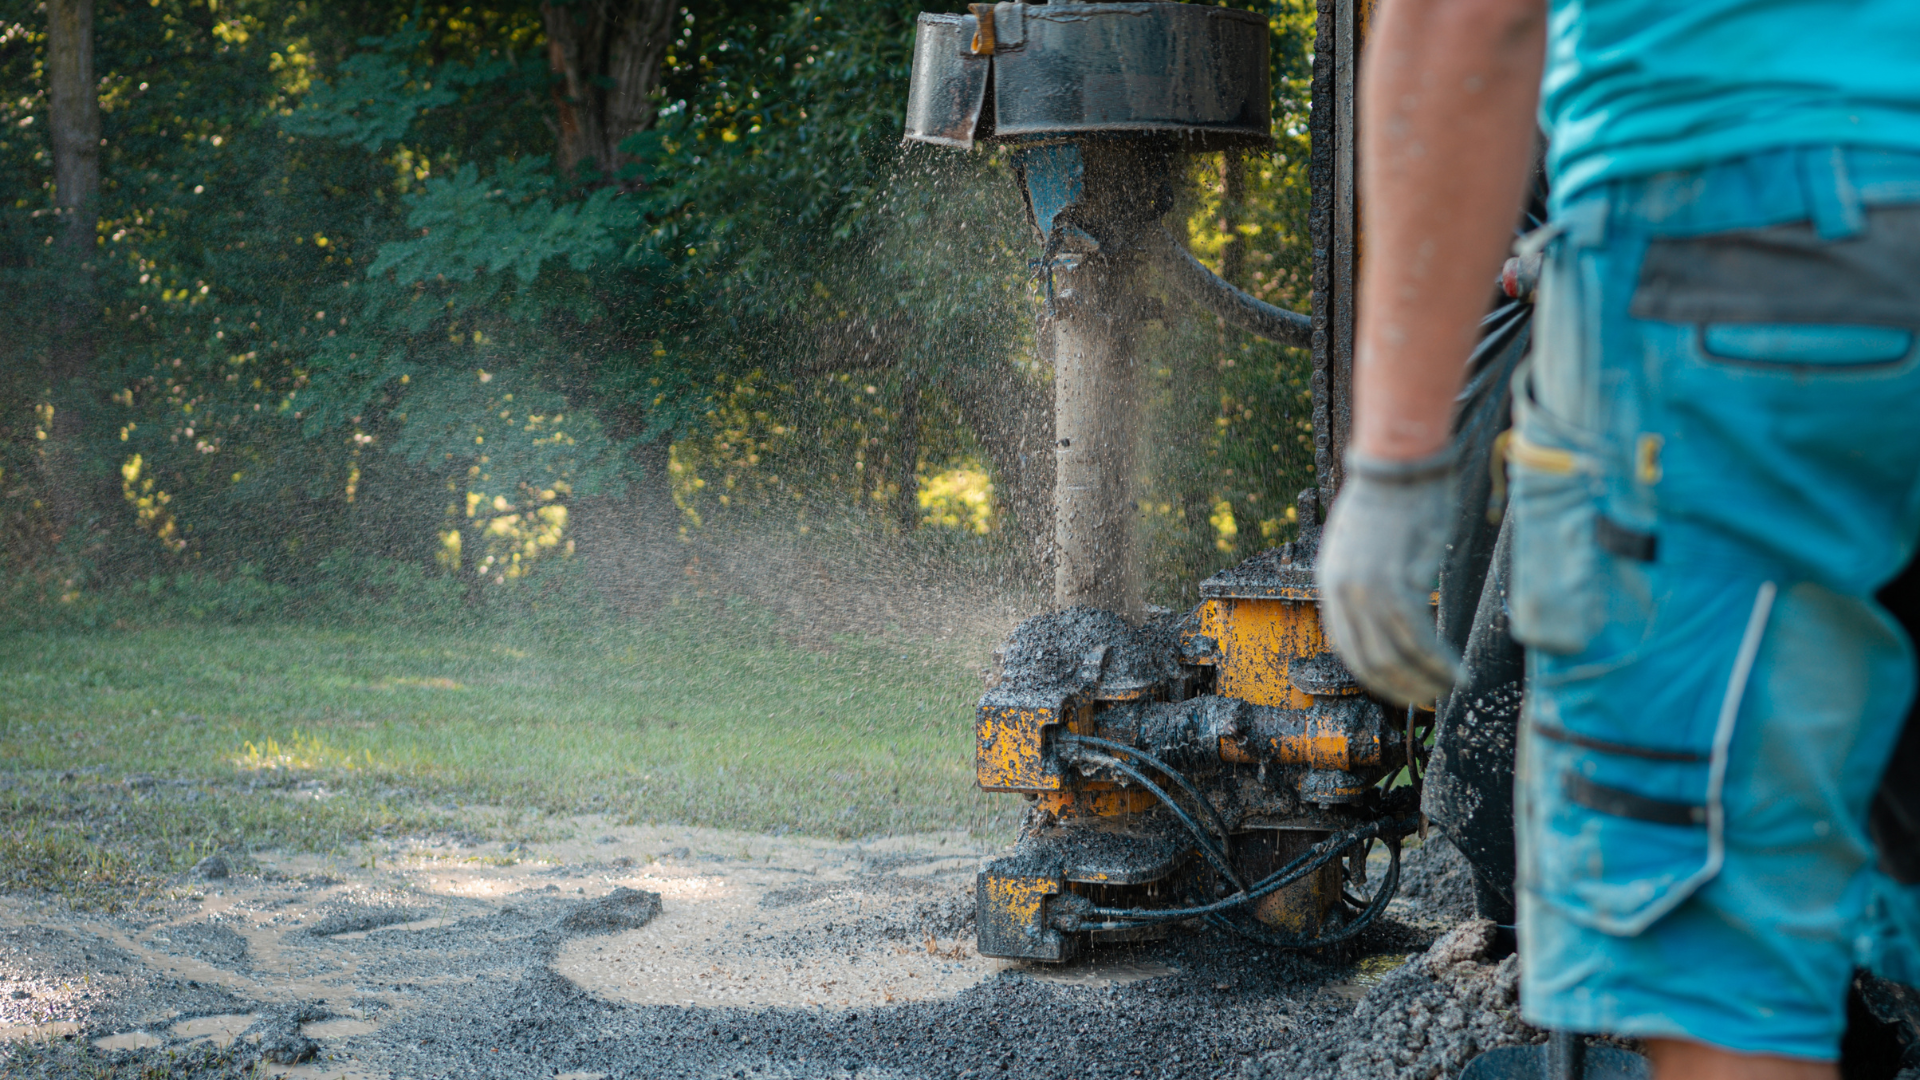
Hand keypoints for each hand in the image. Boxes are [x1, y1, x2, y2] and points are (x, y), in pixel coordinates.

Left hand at [1316, 450, 1462, 705]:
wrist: (1399, 463)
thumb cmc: (1392, 496)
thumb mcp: (1363, 544)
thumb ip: (1367, 579)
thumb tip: (1391, 611)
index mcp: (1329, 582)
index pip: (1346, 646)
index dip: (1374, 674)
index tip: (1400, 687)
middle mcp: (1341, 592)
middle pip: (1369, 659)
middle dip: (1400, 687)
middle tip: (1428, 699)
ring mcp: (1366, 590)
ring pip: (1395, 655)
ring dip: (1424, 680)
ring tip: (1449, 688)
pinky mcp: (1397, 583)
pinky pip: (1419, 639)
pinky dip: (1438, 662)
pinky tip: (1455, 671)